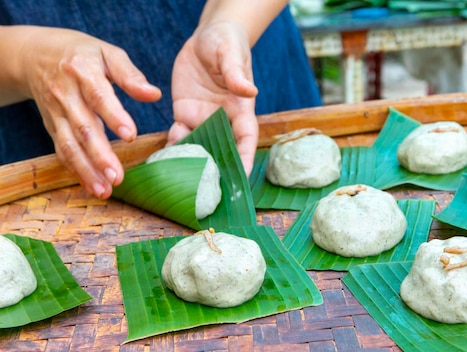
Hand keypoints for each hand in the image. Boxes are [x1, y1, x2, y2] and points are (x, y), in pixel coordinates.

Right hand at [21, 27, 161, 197]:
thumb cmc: (82, 54)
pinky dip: (75, 170)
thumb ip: (130, 74)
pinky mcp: (52, 126)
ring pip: (69, 145)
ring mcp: (56, 113)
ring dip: (86, 170)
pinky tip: (92, 186)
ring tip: (105, 190)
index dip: (114, 116)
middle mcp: (66, 94)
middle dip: (100, 155)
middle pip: (83, 127)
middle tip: (117, 176)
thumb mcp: (107, 53)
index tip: (130, 136)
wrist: (36, 54)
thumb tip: (154, 94)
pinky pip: (62, 151)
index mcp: (82, 71)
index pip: (98, 96)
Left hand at [168, 21, 258, 174]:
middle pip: (221, 152)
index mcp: (240, 110)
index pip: (245, 141)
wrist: (206, 38)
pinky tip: (161, 161)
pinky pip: (176, 135)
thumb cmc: (227, 43)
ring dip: (189, 165)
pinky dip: (170, 149)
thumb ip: (237, 74)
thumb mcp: (231, 54)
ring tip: (178, 184)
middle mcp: (222, 120)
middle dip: (215, 174)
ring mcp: (202, 119)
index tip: (239, 182)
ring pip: (197, 148)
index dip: (243, 161)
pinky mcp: (183, 113)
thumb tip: (250, 91)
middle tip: (205, 195)